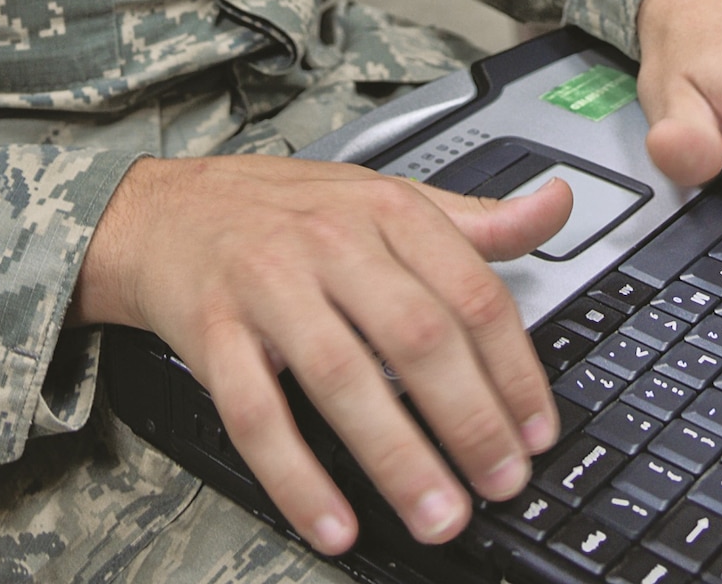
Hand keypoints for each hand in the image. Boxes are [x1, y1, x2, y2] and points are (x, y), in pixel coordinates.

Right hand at [72, 151, 572, 555]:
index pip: (469, 288)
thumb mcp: (382, 197)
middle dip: (469, 420)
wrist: (162, 212)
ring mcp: (266, 285)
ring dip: (398, 459)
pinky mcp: (212, 333)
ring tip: (440, 518)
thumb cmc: (283, 211)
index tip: (538, 431)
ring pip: (341, 378)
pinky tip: (336, 524)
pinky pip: (256, 415)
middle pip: (415, 334)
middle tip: (502, 485)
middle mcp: (328, 240)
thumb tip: (559, 206)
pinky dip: (298, 477)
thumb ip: (473, 218)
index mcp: (383, 207)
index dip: (514, 369)